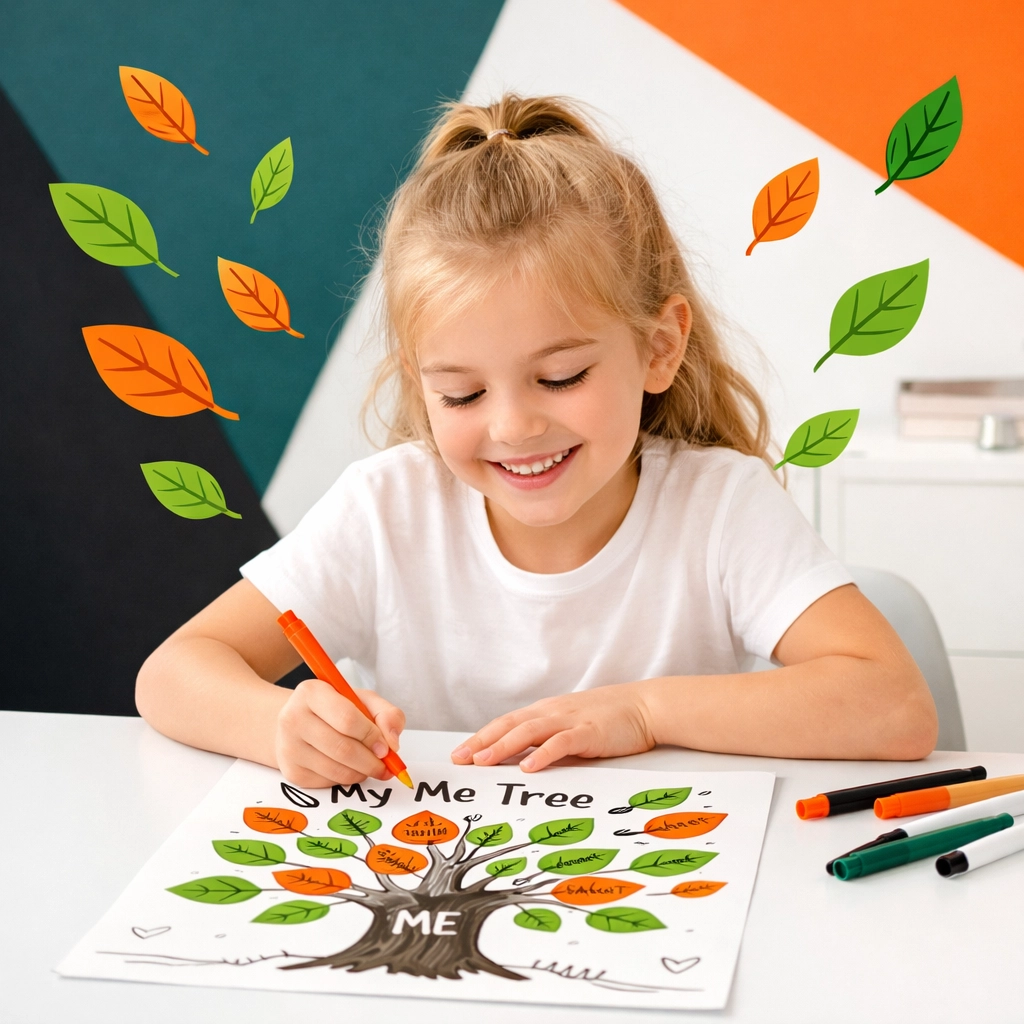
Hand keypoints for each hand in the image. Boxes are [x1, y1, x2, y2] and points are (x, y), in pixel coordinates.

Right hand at [275, 679, 404, 788]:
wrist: (299, 722)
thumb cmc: (335, 709)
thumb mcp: (362, 699)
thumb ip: (386, 713)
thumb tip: (392, 742)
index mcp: (312, 692)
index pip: (347, 719)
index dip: (371, 736)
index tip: (386, 746)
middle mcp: (293, 718)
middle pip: (342, 748)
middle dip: (371, 761)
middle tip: (385, 765)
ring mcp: (289, 747)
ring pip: (336, 770)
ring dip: (362, 772)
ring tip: (371, 766)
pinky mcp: (291, 771)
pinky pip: (328, 782)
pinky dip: (347, 779)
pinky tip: (350, 768)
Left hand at [450, 683, 655, 771]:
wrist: (645, 705)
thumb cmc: (610, 718)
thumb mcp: (573, 726)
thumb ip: (550, 739)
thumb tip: (524, 759)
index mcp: (547, 711)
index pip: (506, 723)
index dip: (481, 737)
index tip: (460, 753)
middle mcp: (552, 712)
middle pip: (509, 725)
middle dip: (482, 742)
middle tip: (459, 759)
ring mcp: (570, 720)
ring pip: (528, 731)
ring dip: (503, 746)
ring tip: (483, 761)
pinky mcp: (588, 732)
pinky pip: (561, 742)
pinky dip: (542, 754)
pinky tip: (529, 766)